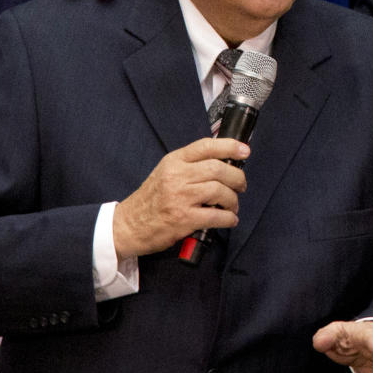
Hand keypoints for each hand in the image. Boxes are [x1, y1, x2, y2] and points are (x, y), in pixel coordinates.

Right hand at [112, 137, 248, 258]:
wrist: (127, 226)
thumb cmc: (151, 200)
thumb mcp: (165, 173)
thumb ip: (189, 166)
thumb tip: (222, 163)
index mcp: (173, 161)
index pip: (206, 146)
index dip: (229, 146)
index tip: (245, 150)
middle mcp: (177, 176)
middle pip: (218, 168)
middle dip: (237, 177)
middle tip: (241, 186)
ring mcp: (180, 197)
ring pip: (219, 191)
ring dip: (233, 200)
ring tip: (232, 206)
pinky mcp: (183, 218)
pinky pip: (216, 215)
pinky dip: (228, 218)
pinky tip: (229, 219)